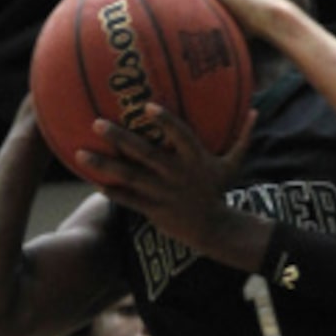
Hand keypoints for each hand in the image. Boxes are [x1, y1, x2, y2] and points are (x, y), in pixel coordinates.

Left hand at [79, 103, 256, 251]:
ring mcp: (161, 193)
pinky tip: (91, 181)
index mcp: (194, 159)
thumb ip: (242, 137)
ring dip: (104, 165)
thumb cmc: (218, 190)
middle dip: (120, 139)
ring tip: (80, 153)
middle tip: (97, 123)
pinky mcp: (152, 210)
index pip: (179, 136)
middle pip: (144, 154)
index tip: (147, 106)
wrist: (212, 230)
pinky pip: (127, 200)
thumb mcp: (233, 164)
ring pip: (128, 177)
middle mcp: (175, 175)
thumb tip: (256, 111)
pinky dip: (110, 191)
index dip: (164, 122)